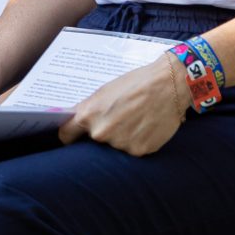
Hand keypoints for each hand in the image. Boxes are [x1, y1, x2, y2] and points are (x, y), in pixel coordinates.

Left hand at [58, 55, 187, 154]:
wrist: (168, 85)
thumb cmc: (135, 83)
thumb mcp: (103, 92)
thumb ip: (87, 110)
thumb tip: (74, 122)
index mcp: (87, 116)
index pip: (66, 135)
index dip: (70, 135)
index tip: (73, 136)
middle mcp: (100, 133)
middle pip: (93, 140)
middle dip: (101, 133)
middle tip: (117, 120)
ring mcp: (120, 144)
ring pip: (114, 146)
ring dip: (121, 138)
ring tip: (135, 120)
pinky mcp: (139, 151)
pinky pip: (132, 149)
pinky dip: (137, 141)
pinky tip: (145, 127)